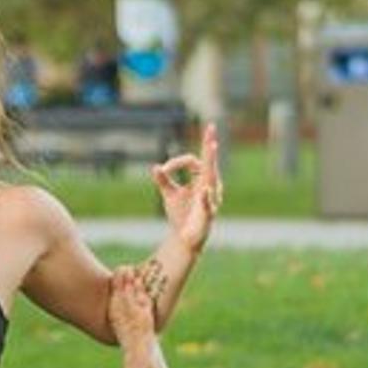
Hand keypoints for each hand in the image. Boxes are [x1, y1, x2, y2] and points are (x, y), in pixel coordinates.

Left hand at [154, 122, 222, 251]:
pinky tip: (205, 190)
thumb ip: (163, 181)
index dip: (176, 162)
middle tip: (211, 128)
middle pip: (210, 161)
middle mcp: (210, 185)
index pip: (192, 160)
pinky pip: (208, 204)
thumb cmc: (181, 215)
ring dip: (211, 163)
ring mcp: (211, 199)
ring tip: (212, 146)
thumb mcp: (169, 195)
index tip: (162, 170)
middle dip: (209, 144)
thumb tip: (154, 167)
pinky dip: (206, 197)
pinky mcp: (208, 214)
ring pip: (212, 178)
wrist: (184, 239)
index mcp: (201, 179)